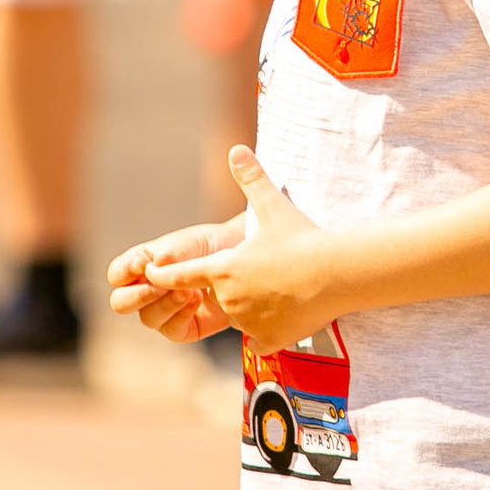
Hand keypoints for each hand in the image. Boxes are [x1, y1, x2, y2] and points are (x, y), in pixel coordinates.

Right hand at [107, 218, 243, 342]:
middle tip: (160, 285)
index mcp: (143, 265)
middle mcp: (149, 290)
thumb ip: (172, 253)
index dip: (125, 272)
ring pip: (148, 319)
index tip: (144, 264)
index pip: (117, 274)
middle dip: (138, 296)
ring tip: (188, 289)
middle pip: (121, 304)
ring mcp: (166, 311)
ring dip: (166, 304)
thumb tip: (154, 265)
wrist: (247, 261)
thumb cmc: (215, 247)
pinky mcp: (186, 328)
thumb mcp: (193, 242)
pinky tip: (196, 300)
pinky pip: (172, 331)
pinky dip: (182, 316)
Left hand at [144, 146, 339, 351]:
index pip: (180, 275)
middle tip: (262, 269)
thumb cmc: (302, 239)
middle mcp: (229, 299)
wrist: (336, 274)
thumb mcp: (273, 205)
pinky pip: (258, 339)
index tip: (152, 274)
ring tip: (278, 288)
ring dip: (249, 306)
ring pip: (239, 316)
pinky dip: (266, 331)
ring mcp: (248, 322)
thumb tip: (236, 149)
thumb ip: (251, 179)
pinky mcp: (269, 340)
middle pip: (218, 295)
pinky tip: (283, 316)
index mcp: (222, 269)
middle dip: (231, 285)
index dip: (165, 274)